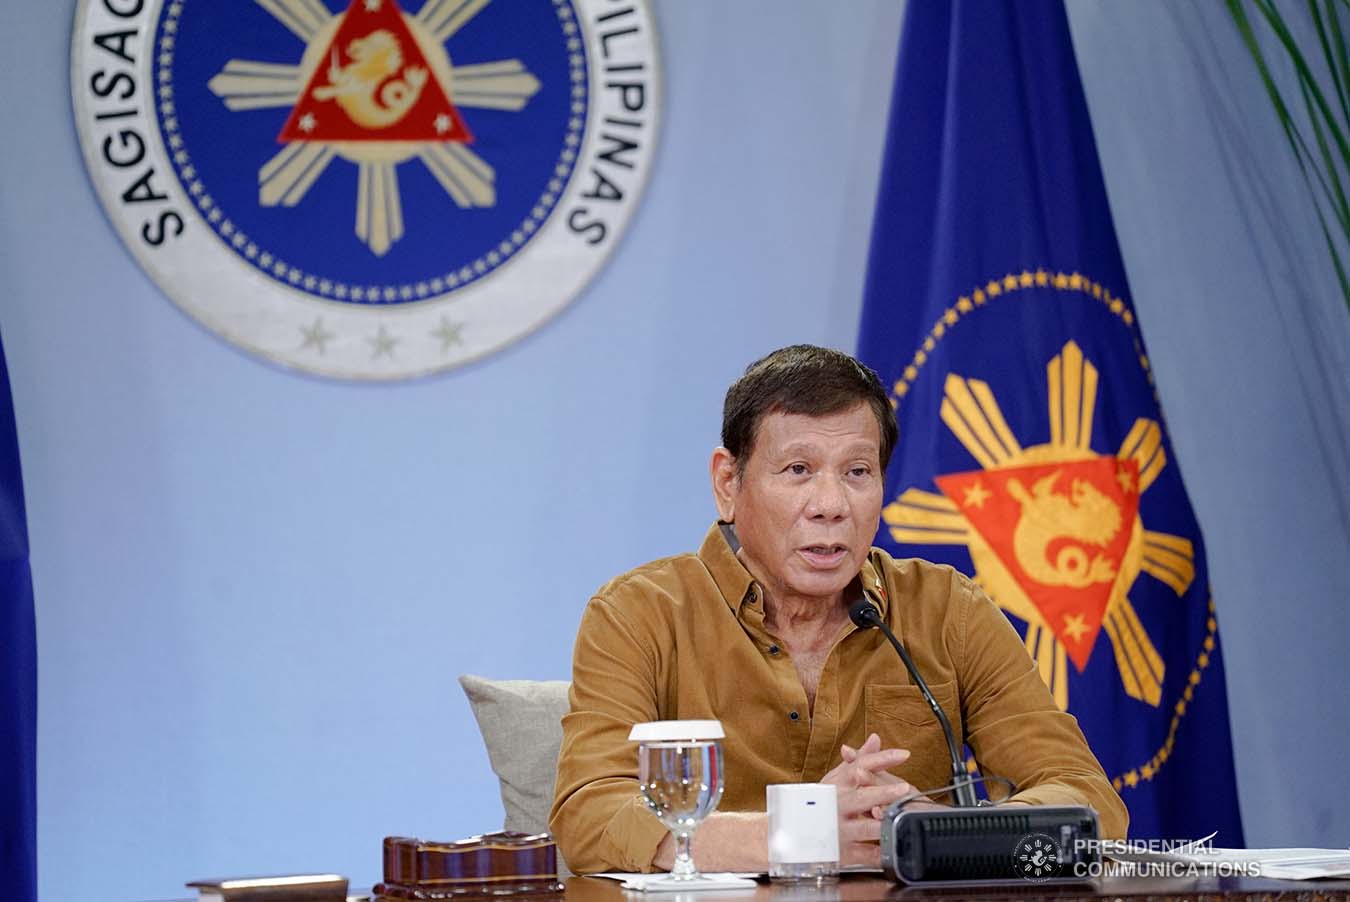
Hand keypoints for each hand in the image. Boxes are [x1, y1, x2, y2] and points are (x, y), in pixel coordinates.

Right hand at [821, 733, 912, 866]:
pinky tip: (895, 849)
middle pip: (862, 797)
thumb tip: (876, 739)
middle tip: (904, 788)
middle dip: (883, 793)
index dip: (883, 759)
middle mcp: (838, 804)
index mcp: (839, 783)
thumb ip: (860, 759)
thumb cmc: (821, 800)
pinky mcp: (842, 852)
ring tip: (900, 822)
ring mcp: (840, 829)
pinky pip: (865, 855)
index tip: (904, 754)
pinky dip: (881, 854)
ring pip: (864, 828)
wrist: (793, 831)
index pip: (862, 766)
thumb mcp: (837, 777)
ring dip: (883, 825)